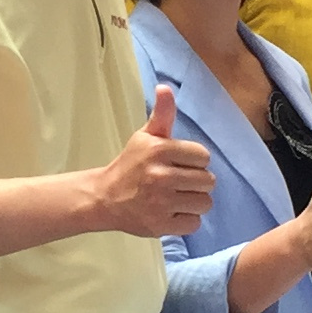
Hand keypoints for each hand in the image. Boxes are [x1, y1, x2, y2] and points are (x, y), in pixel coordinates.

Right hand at [100, 84, 214, 238]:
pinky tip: (171, 212)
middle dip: (196, 182)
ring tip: (177, 198)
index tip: (179, 164)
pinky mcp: (161, 225)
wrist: (104, 198)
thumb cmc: (130, 165)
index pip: (203, 157)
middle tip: (179, 183)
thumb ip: (162, 114)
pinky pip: (194, 223)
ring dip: (193, 202)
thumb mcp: (145, 137)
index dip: (194, 161)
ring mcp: (161, 203)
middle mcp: (161, 176)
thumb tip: (165, 87)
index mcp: (159, 150)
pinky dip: (186, 220)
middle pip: (208, 181)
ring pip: (204, 203)